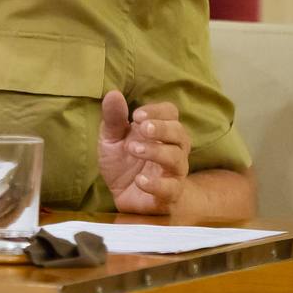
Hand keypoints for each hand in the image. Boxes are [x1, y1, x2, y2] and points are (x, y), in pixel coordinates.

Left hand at [98, 90, 191, 214]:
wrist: (129, 198)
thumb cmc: (124, 164)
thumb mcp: (112, 140)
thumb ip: (113, 119)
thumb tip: (112, 93)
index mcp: (160, 132)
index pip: (171, 113)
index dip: (157, 111)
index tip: (136, 115)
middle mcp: (173, 149)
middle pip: (180, 133)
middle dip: (162, 128)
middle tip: (143, 128)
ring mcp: (173, 173)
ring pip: (177, 159)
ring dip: (156, 152)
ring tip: (134, 149)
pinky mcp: (168, 195)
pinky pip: (170, 189)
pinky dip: (156, 184)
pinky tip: (139, 180)